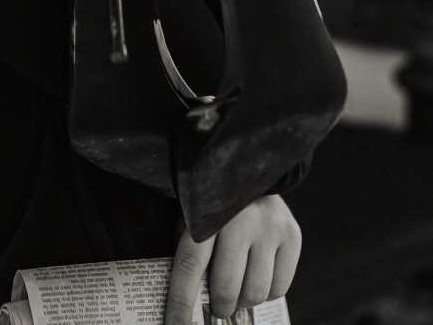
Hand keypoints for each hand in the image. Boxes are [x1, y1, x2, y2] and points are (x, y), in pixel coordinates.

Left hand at [164, 196, 301, 324]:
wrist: (250, 165)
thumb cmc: (213, 203)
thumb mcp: (192, 218)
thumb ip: (192, 255)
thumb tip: (191, 306)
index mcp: (206, 212)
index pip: (189, 267)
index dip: (181, 303)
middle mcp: (240, 218)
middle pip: (227, 287)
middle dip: (219, 306)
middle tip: (218, 307)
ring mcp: (269, 226)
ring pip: (256, 292)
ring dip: (243, 300)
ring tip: (238, 289)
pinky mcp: (292, 234)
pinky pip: (280, 287)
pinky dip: (266, 292)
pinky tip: (258, 274)